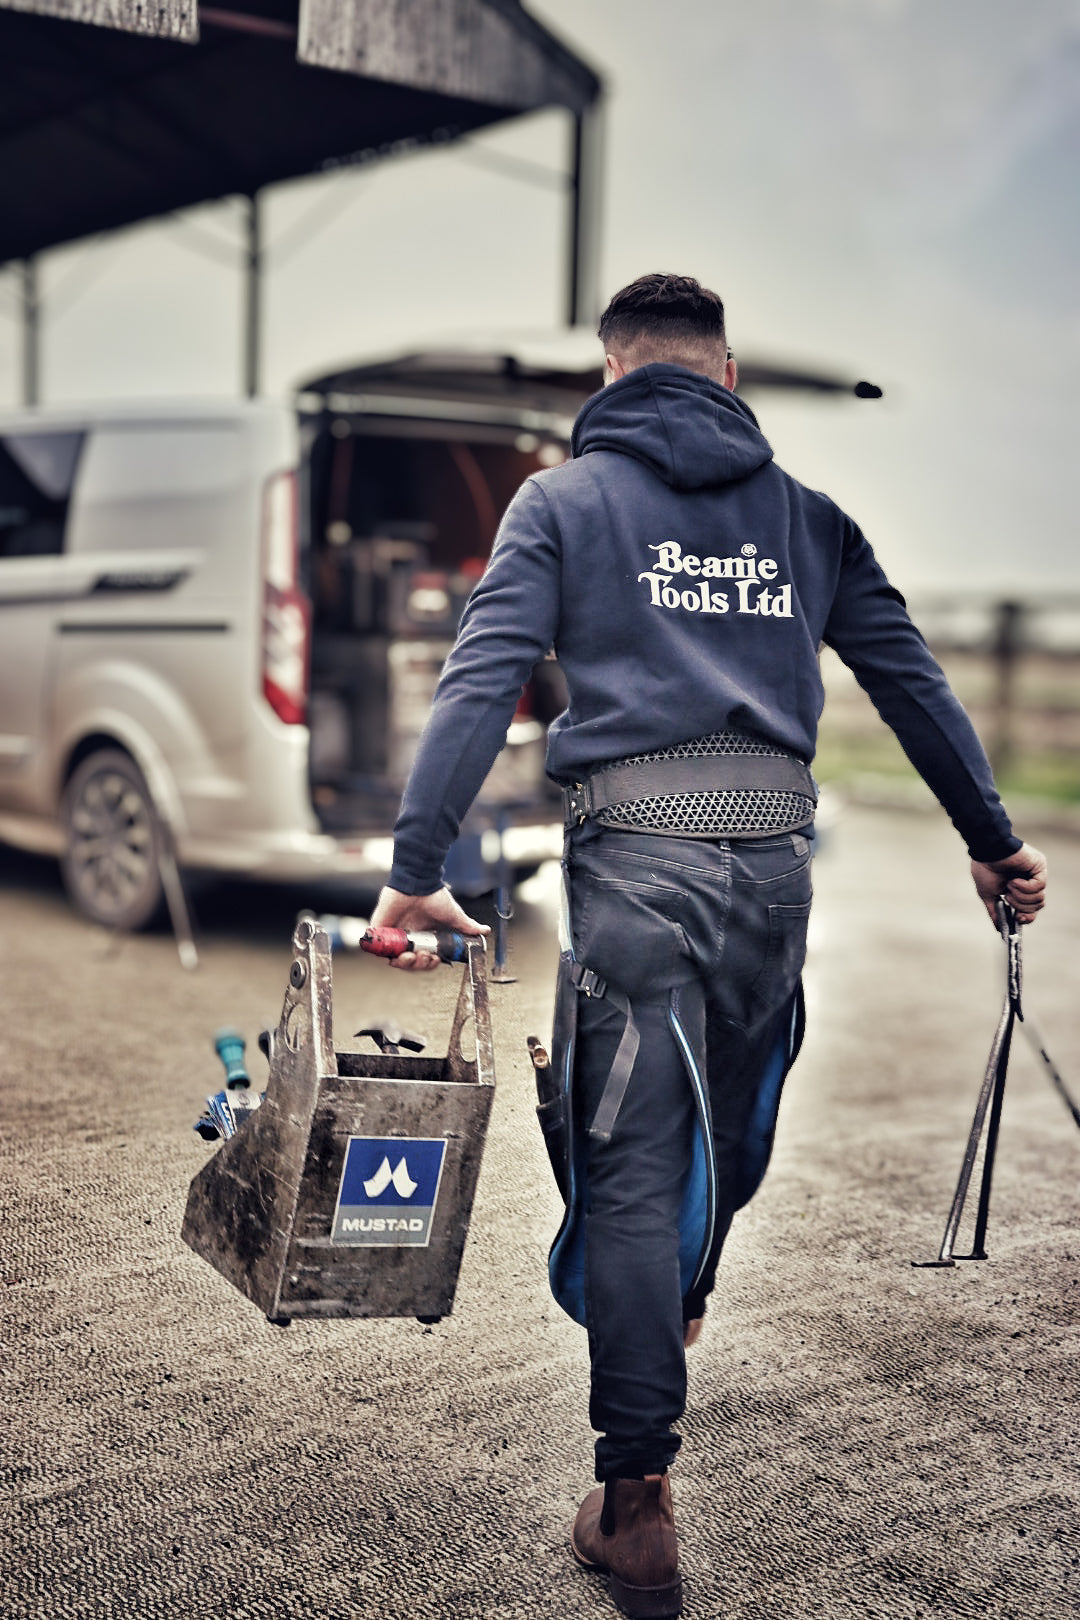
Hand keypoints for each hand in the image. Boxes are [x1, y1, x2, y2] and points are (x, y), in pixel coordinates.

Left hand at [368, 884, 488, 970]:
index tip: (436, 959)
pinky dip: (384, 953)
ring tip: (412, 956)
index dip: (429, 964)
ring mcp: (392, 934)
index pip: (423, 959)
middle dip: (418, 965)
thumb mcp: (454, 916)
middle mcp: (407, 937)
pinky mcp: (379, 928)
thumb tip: (486, 931)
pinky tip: (396, 954)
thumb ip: (467, 926)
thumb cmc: (435, 897)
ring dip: (404, 964)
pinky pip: (377, 948)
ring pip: (394, 959)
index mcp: (423, 937)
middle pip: (409, 962)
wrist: (419, 883)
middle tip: (425, 958)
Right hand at [970, 841, 1046, 925]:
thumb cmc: (985, 869)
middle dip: (1021, 906)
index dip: (1027, 917)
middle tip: (1008, 897)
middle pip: (1037, 906)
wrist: (986, 851)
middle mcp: (1030, 882)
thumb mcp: (988, 895)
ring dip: (1020, 896)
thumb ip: (995, 912)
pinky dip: (1024, 887)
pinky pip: (1039, 886)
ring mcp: (1036, 874)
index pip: (1031, 909)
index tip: (1018, 919)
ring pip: (1039, 898)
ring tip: (1009, 885)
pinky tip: (1014, 880)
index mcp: (1019, 889)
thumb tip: (999, 928)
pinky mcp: (1039, 866)